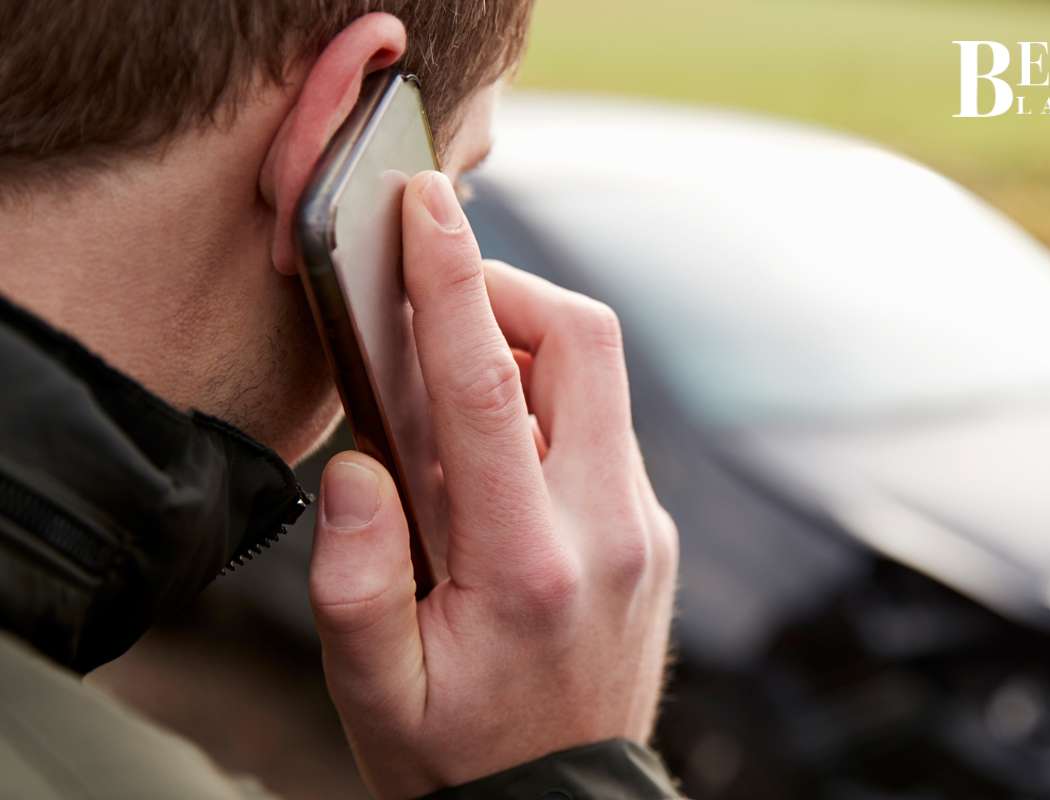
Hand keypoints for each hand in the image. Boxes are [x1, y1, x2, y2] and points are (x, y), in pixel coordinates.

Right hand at [307, 171, 677, 797]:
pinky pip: (604, 428)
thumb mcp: (374, 689)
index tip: (425, 205)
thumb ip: (354, 575)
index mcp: (528, 563)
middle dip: (508, 290)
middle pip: (582, 343)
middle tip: (435, 303)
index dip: (451, 279)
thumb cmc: (458, 754)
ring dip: (525, 349)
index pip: (486, 385)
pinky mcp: (652, 532)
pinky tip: (493, 454)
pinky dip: (547, 404)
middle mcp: (606, 530)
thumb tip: (358, 463)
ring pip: (600, 379)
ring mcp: (642, 528)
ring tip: (449, 394)